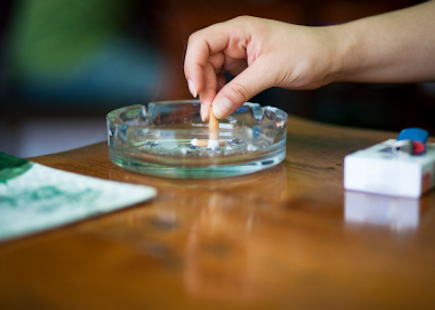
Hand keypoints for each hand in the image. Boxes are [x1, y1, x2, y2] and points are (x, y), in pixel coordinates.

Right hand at [184, 16, 341, 119]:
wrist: (329, 58)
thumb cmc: (307, 52)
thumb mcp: (271, 71)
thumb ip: (241, 90)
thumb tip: (217, 110)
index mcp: (239, 30)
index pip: (201, 42)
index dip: (193, 66)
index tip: (197, 90)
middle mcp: (235, 40)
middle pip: (203, 60)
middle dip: (202, 85)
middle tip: (208, 111)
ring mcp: (240, 54)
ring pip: (212, 72)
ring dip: (211, 92)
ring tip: (215, 112)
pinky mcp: (247, 67)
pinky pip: (226, 80)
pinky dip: (222, 94)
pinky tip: (224, 105)